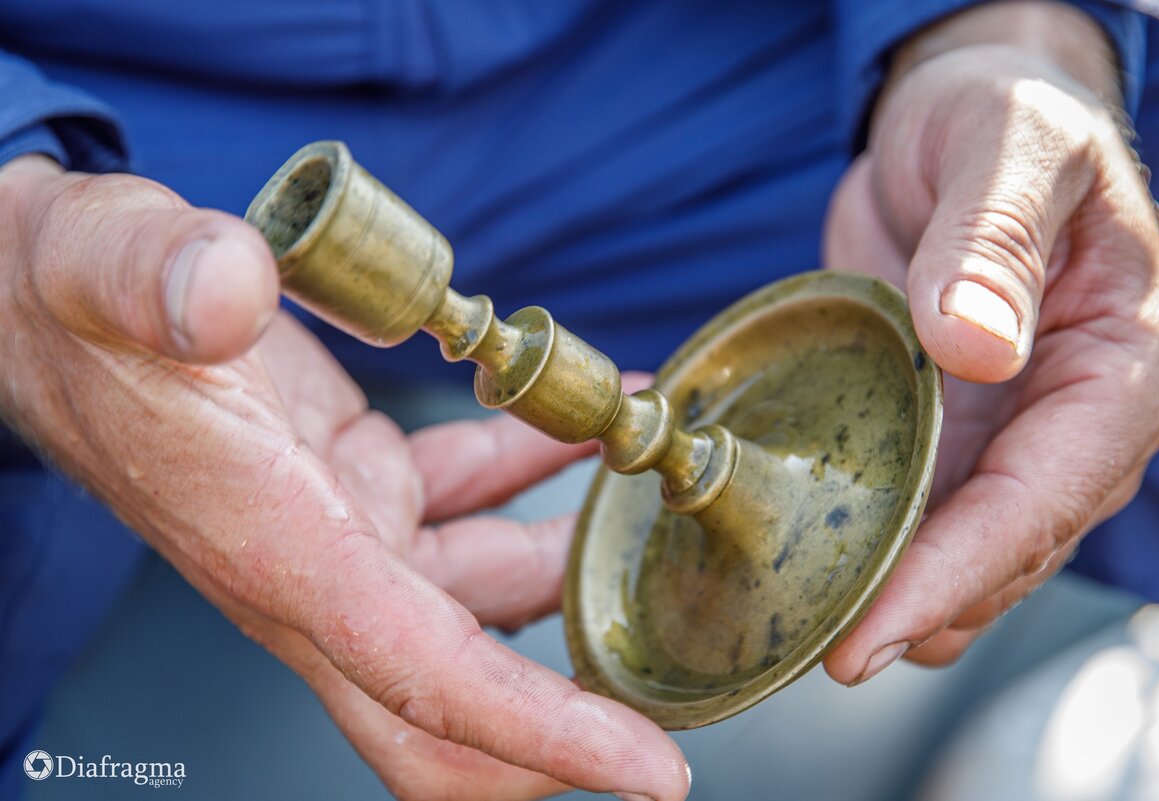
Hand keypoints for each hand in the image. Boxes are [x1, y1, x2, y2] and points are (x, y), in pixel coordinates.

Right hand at [0, 155, 688, 800]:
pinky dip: (535, 470)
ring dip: (571, 570)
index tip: (651, 772)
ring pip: (480, 601)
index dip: (542, 735)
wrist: (49, 307)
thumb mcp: (104, 269)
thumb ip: (161, 279)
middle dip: (556, 740)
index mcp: (275, 547)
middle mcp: (318, 565)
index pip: (423, 677)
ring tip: (657, 500)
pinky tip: (584, 424)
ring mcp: (346, 530)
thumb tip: (225, 287)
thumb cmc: (75, 303)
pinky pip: (471, 499)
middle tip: (665, 720)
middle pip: (449, 707)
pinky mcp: (361, 481)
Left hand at [821, 2, 1158, 682]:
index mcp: (1121, 367)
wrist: (959, 117)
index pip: (1045, 497)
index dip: (960, 573)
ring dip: (888, 594)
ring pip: (957, 550)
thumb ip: (991, 241)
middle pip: (1002, 550)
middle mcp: (1073, 421)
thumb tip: (977, 348)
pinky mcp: (944, 431)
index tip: (875, 633)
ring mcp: (1005, 435)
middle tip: (817, 654)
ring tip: (800, 632)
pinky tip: (803, 566)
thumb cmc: (1002, 118)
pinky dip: (864, 544)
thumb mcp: (1005, 147)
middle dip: (916, 608)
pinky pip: (912, 511)